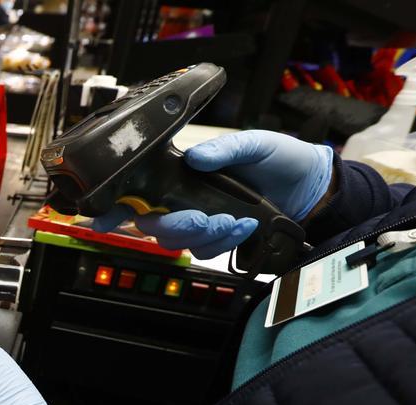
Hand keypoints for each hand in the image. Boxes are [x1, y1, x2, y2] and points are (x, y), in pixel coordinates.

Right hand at [91, 130, 333, 258]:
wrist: (311, 187)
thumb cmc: (281, 158)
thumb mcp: (256, 143)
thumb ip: (225, 149)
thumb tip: (196, 157)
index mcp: (183, 172)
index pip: (140, 192)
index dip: (115, 209)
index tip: (103, 219)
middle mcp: (185, 199)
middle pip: (155, 226)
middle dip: (176, 226)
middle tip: (201, 218)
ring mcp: (201, 221)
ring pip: (179, 242)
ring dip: (204, 235)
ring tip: (233, 220)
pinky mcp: (219, 239)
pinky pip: (207, 251)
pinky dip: (225, 242)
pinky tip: (244, 226)